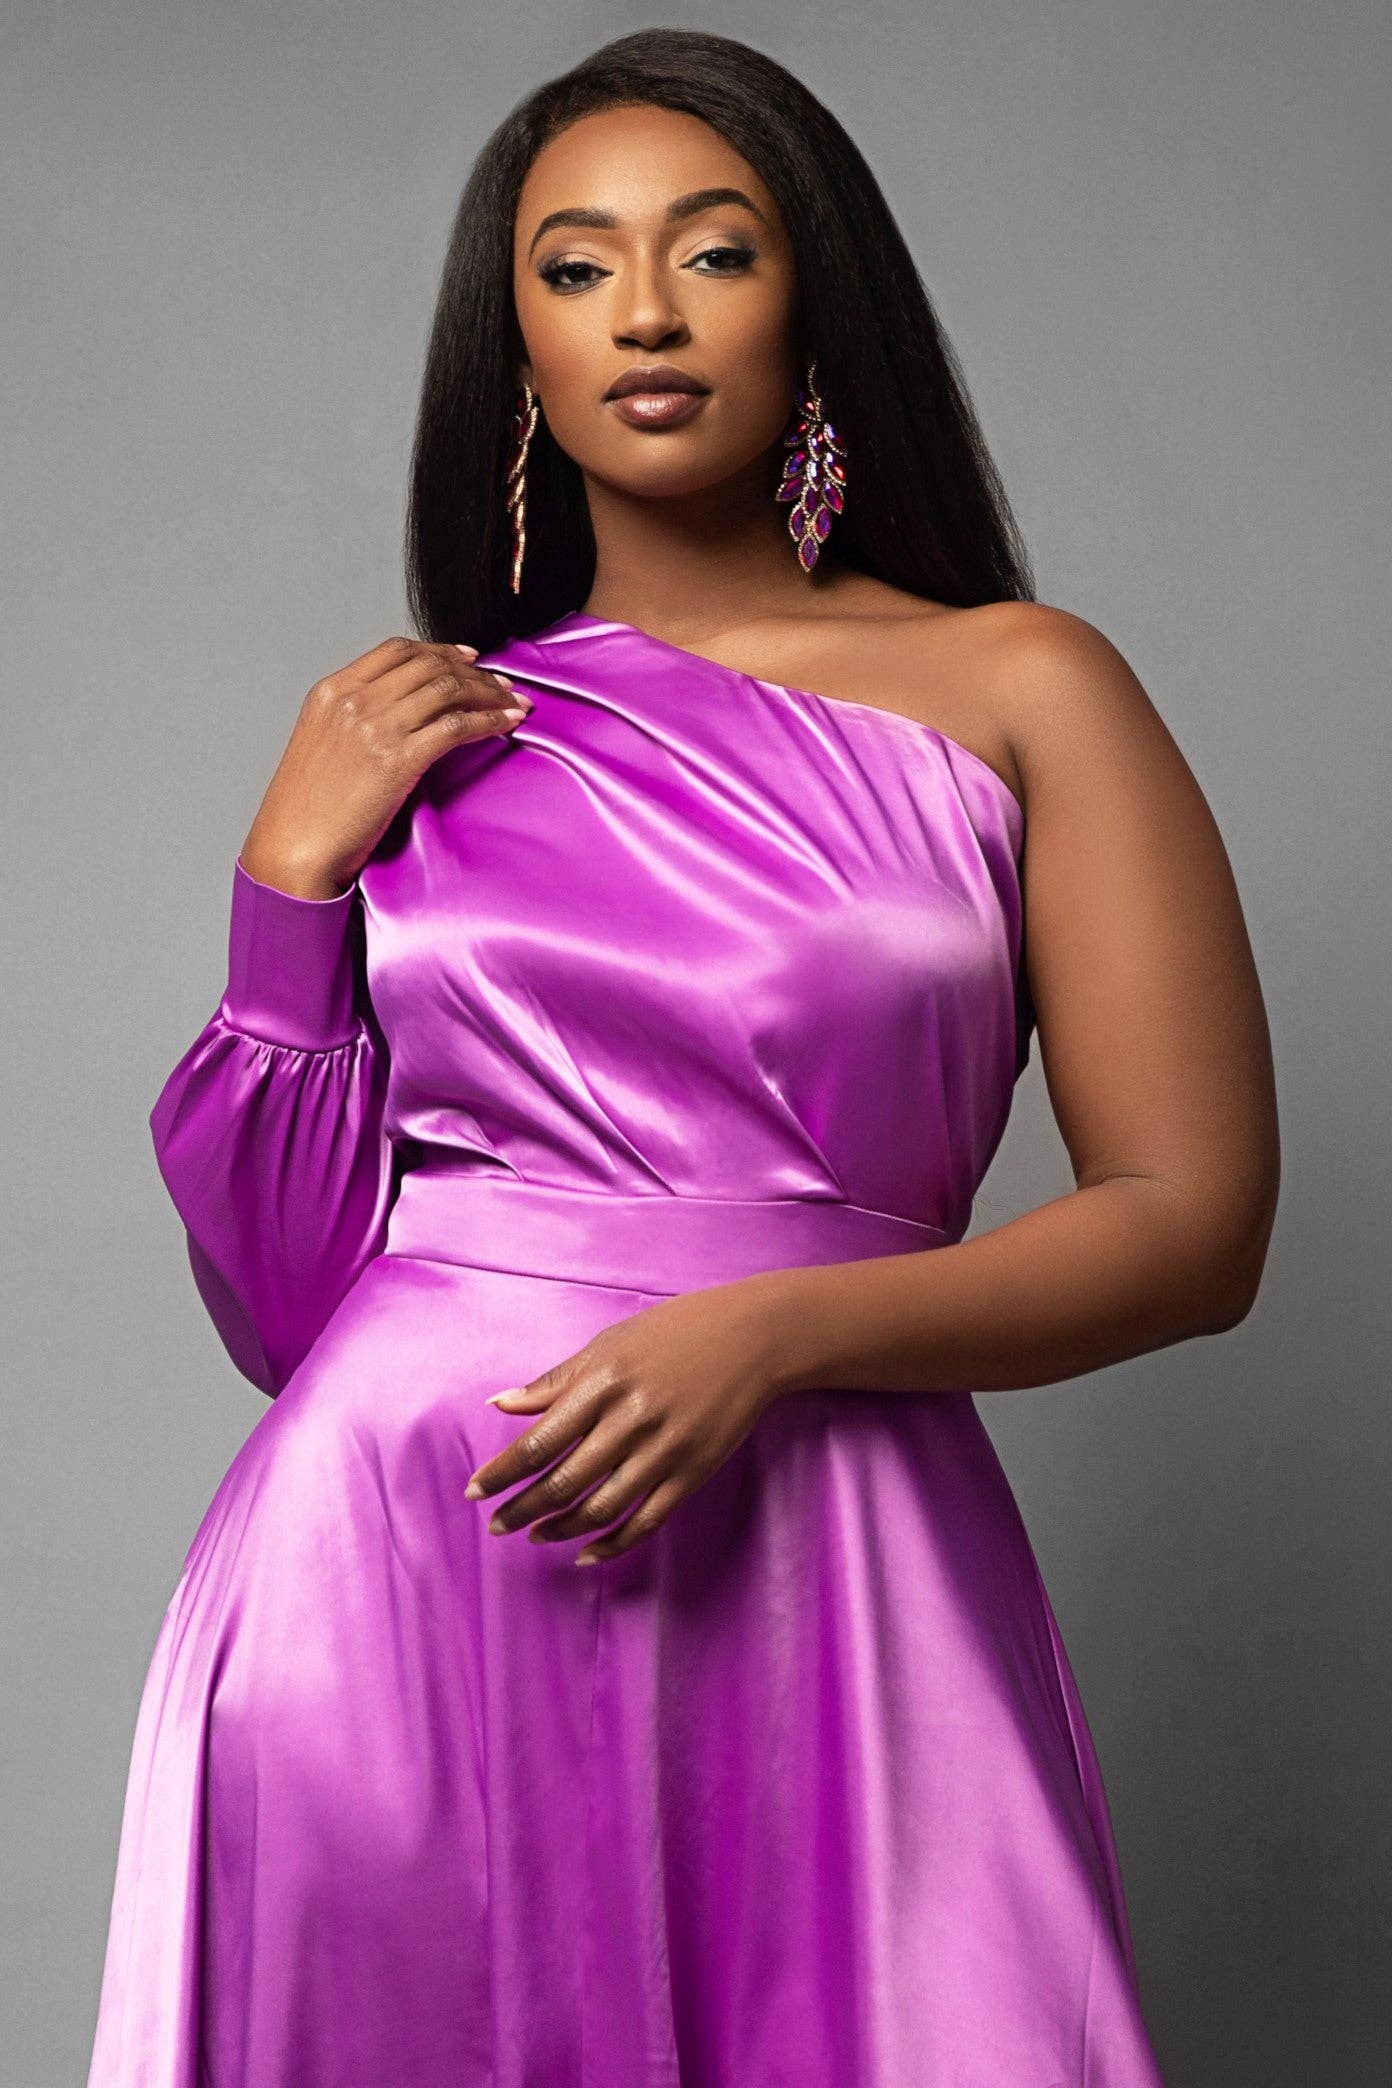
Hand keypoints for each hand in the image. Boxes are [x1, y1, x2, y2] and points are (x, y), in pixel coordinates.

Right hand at [238, 635, 532, 897]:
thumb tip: (401, 711)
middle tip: (501, 685)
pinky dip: (489, 721)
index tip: (469, 658)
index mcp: (332, 691)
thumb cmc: (307, 809)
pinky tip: (507, 725)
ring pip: (448, 689)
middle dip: (473, 672)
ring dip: (488, 694)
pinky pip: (457, 726)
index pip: (397, 650)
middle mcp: (354, 700)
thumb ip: (354, 717)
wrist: (294, 847)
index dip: (441, 650)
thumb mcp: (321, 743)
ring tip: (512, 704)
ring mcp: (376, 727)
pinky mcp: (398, 759)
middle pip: (429, 665)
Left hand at [463, 1282, 787, 1565]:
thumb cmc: (674, 1333)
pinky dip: (613, 1544)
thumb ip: (555, 1381)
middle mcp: (630, 1419)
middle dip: (522, 1509)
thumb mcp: (609, 1345)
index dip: (502, 1473)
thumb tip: (499, 1403)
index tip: (475, 1492)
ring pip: (601, 1508)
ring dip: (562, 1529)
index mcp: (603, 1383)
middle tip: (496, 1526)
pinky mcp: (693, 1472)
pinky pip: (646, 1521)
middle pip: (563, 1481)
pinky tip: (587, 1553)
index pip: (538, 1442)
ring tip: (536, 1535)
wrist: (752, 1338)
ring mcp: (665, 1450)